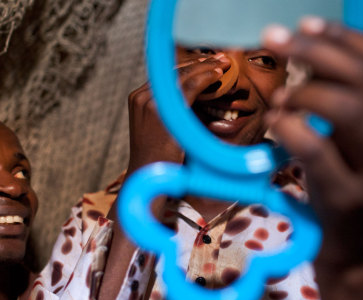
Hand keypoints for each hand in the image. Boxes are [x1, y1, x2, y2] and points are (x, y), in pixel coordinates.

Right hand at [126, 54, 230, 173]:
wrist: (146, 176)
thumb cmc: (159, 158)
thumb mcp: (162, 128)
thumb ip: (172, 111)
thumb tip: (196, 98)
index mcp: (139, 98)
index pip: (167, 76)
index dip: (190, 66)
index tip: (209, 63)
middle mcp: (141, 96)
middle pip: (174, 72)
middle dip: (200, 63)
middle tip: (221, 59)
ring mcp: (148, 102)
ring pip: (182, 75)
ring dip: (205, 67)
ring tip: (223, 64)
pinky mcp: (159, 110)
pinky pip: (187, 87)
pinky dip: (204, 78)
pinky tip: (217, 75)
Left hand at [264, 18, 362, 265]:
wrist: (346, 243)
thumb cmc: (337, 183)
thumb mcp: (344, 140)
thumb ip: (336, 104)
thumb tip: (300, 59)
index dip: (342, 38)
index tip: (305, 24)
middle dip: (316, 52)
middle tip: (275, 41)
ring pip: (350, 110)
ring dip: (304, 94)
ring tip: (278, 99)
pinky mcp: (350, 196)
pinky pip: (318, 150)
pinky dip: (289, 128)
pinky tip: (272, 123)